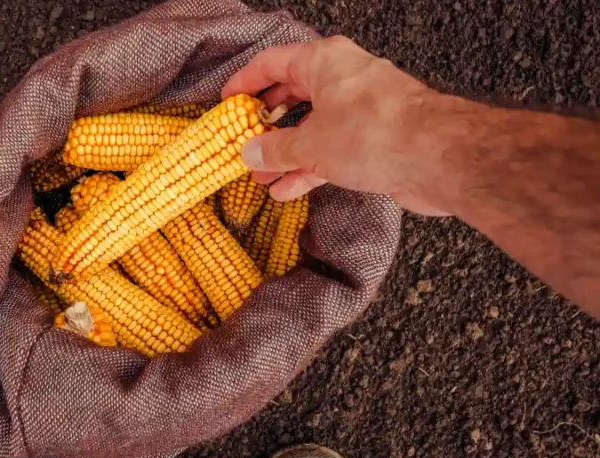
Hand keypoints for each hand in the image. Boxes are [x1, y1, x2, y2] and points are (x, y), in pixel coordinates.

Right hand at [222, 36, 448, 215]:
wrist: (437, 157)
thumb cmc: (376, 133)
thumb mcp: (310, 144)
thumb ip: (275, 149)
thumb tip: (250, 153)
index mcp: (324, 61)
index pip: (272, 63)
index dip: (245, 82)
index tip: (227, 101)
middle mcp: (342, 79)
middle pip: (292, 96)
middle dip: (265, 124)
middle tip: (243, 142)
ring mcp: (360, 109)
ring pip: (311, 127)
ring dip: (285, 152)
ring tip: (260, 174)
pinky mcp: (374, 139)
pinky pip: (331, 149)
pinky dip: (308, 167)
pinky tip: (287, 189)